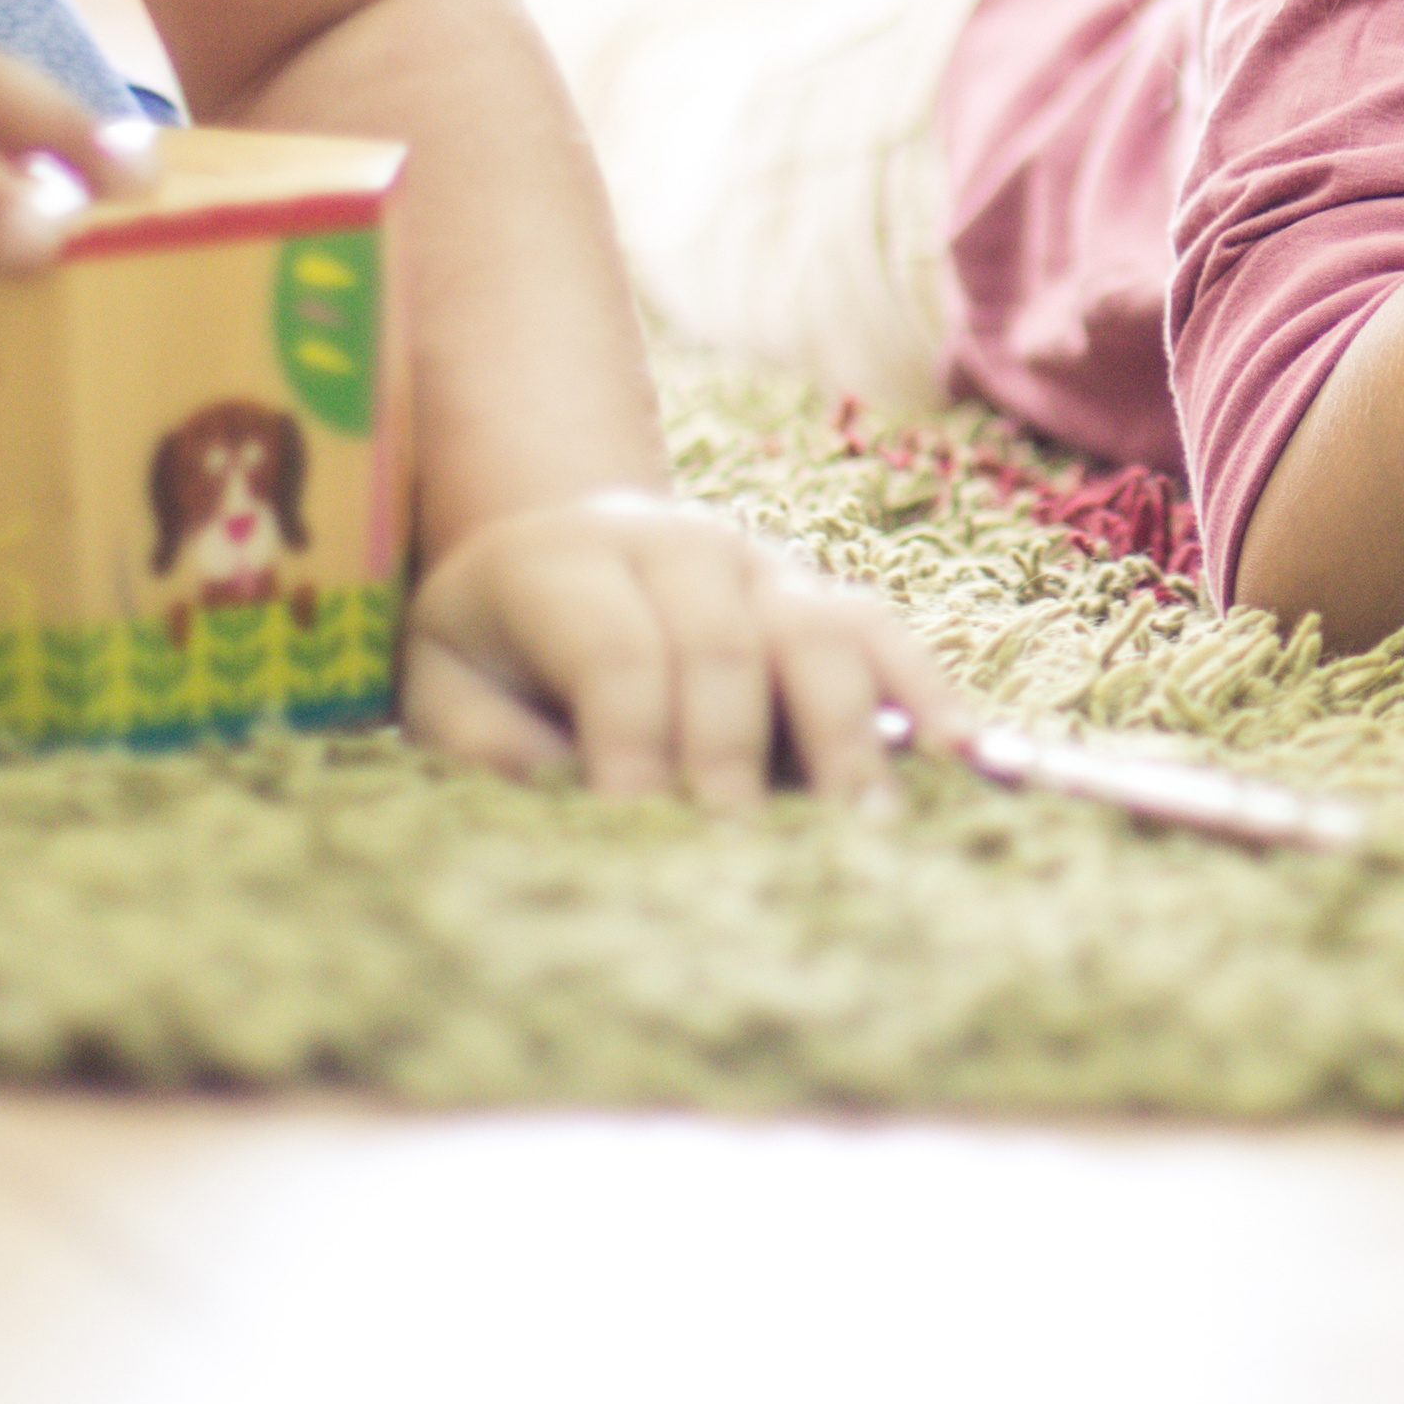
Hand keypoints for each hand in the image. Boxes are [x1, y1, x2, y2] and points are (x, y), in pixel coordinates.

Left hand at [406, 487, 950, 801]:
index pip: (618, 653)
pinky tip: (959, 755)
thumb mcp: (445, 688)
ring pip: (819, 630)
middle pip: (725, 644)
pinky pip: (881, 632)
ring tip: (860, 831)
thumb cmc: (490, 655)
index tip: (645, 838)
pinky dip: (920, 690)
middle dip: (735, 757)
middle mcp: (673, 546)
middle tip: (743, 858)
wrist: (553, 567)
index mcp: (562, 560)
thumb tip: (572, 807)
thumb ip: (489, 744)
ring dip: (843, 733)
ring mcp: (757, 566)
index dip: (634, 747)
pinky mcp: (813, 596)